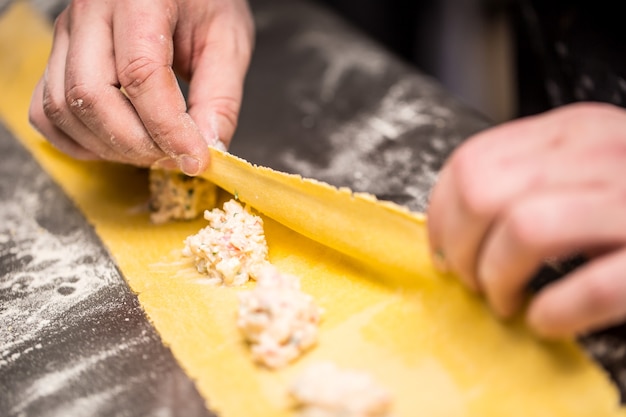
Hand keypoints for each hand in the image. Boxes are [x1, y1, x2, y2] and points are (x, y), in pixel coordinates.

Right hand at [29, 0, 253, 174]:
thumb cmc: (202, 2)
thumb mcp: (227, 42)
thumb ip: (220, 98)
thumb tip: (209, 149)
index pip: (141, 73)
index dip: (168, 128)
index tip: (195, 158)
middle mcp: (91, 11)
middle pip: (92, 95)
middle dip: (137, 144)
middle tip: (174, 157)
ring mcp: (66, 34)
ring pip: (63, 107)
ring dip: (108, 147)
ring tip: (151, 151)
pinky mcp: (57, 56)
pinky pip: (46, 111)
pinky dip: (78, 140)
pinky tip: (115, 144)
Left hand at [427, 102, 625, 337]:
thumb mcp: (587, 166)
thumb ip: (529, 178)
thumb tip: (451, 226)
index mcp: (575, 130)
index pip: (471, 161)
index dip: (440, 214)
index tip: (441, 249)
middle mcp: (605, 154)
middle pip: (485, 193)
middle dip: (461, 248)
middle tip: (472, 281)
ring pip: (526, 229)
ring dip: (499, 278)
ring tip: (505, 301)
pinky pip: (593, 286)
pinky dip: (555, 312)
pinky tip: (548, 321)